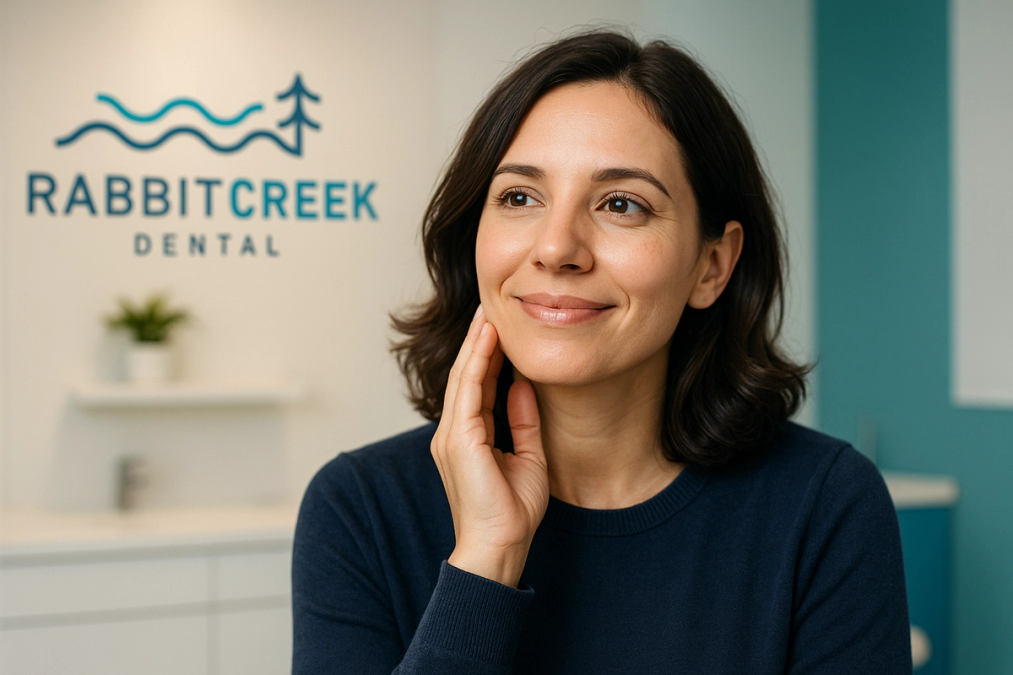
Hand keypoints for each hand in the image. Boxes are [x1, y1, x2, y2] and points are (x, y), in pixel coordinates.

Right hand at [431, 305, 548, 587]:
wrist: (498, 546)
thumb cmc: (511, 513)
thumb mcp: (528, 458)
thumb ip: (523, 422)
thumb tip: (524, 386)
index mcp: (467, 438)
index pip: (477, 387)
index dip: (488, 356)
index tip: (501, 330)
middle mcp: (453, 433)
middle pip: (466, 376)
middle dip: (478, 342)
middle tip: (490, 309)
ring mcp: (452, 435)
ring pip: (464, 377)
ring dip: (476, 344)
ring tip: (488, 314)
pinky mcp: (459, 439)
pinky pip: (468, 391)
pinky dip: (478, 361)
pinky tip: (489, 339)